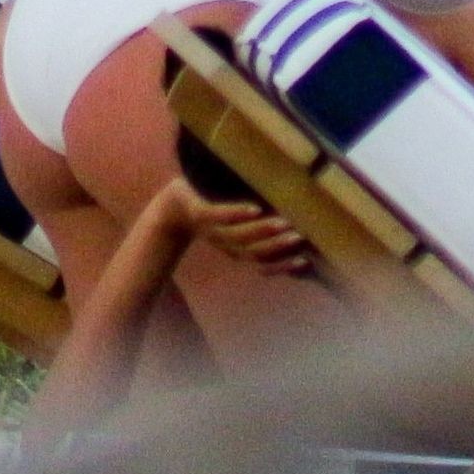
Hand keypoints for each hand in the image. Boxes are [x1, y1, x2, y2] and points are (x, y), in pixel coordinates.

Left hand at [164, 183, 312, 275]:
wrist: (168, 208)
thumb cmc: (209, 210)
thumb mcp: (234, 220)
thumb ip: (256, 222)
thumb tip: (290, 213)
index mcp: (235, 248)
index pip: (262, 262)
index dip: (282, 265)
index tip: (305, 261)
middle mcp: (225, 243)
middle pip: (254, 252)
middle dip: (278, 246)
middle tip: (300, 237)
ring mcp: (211, 229)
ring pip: (240, 236)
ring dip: (264, 231)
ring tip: (284, 223)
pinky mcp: (197, 212)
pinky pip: (218, 215)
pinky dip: (236, 214)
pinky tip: (254, 209)